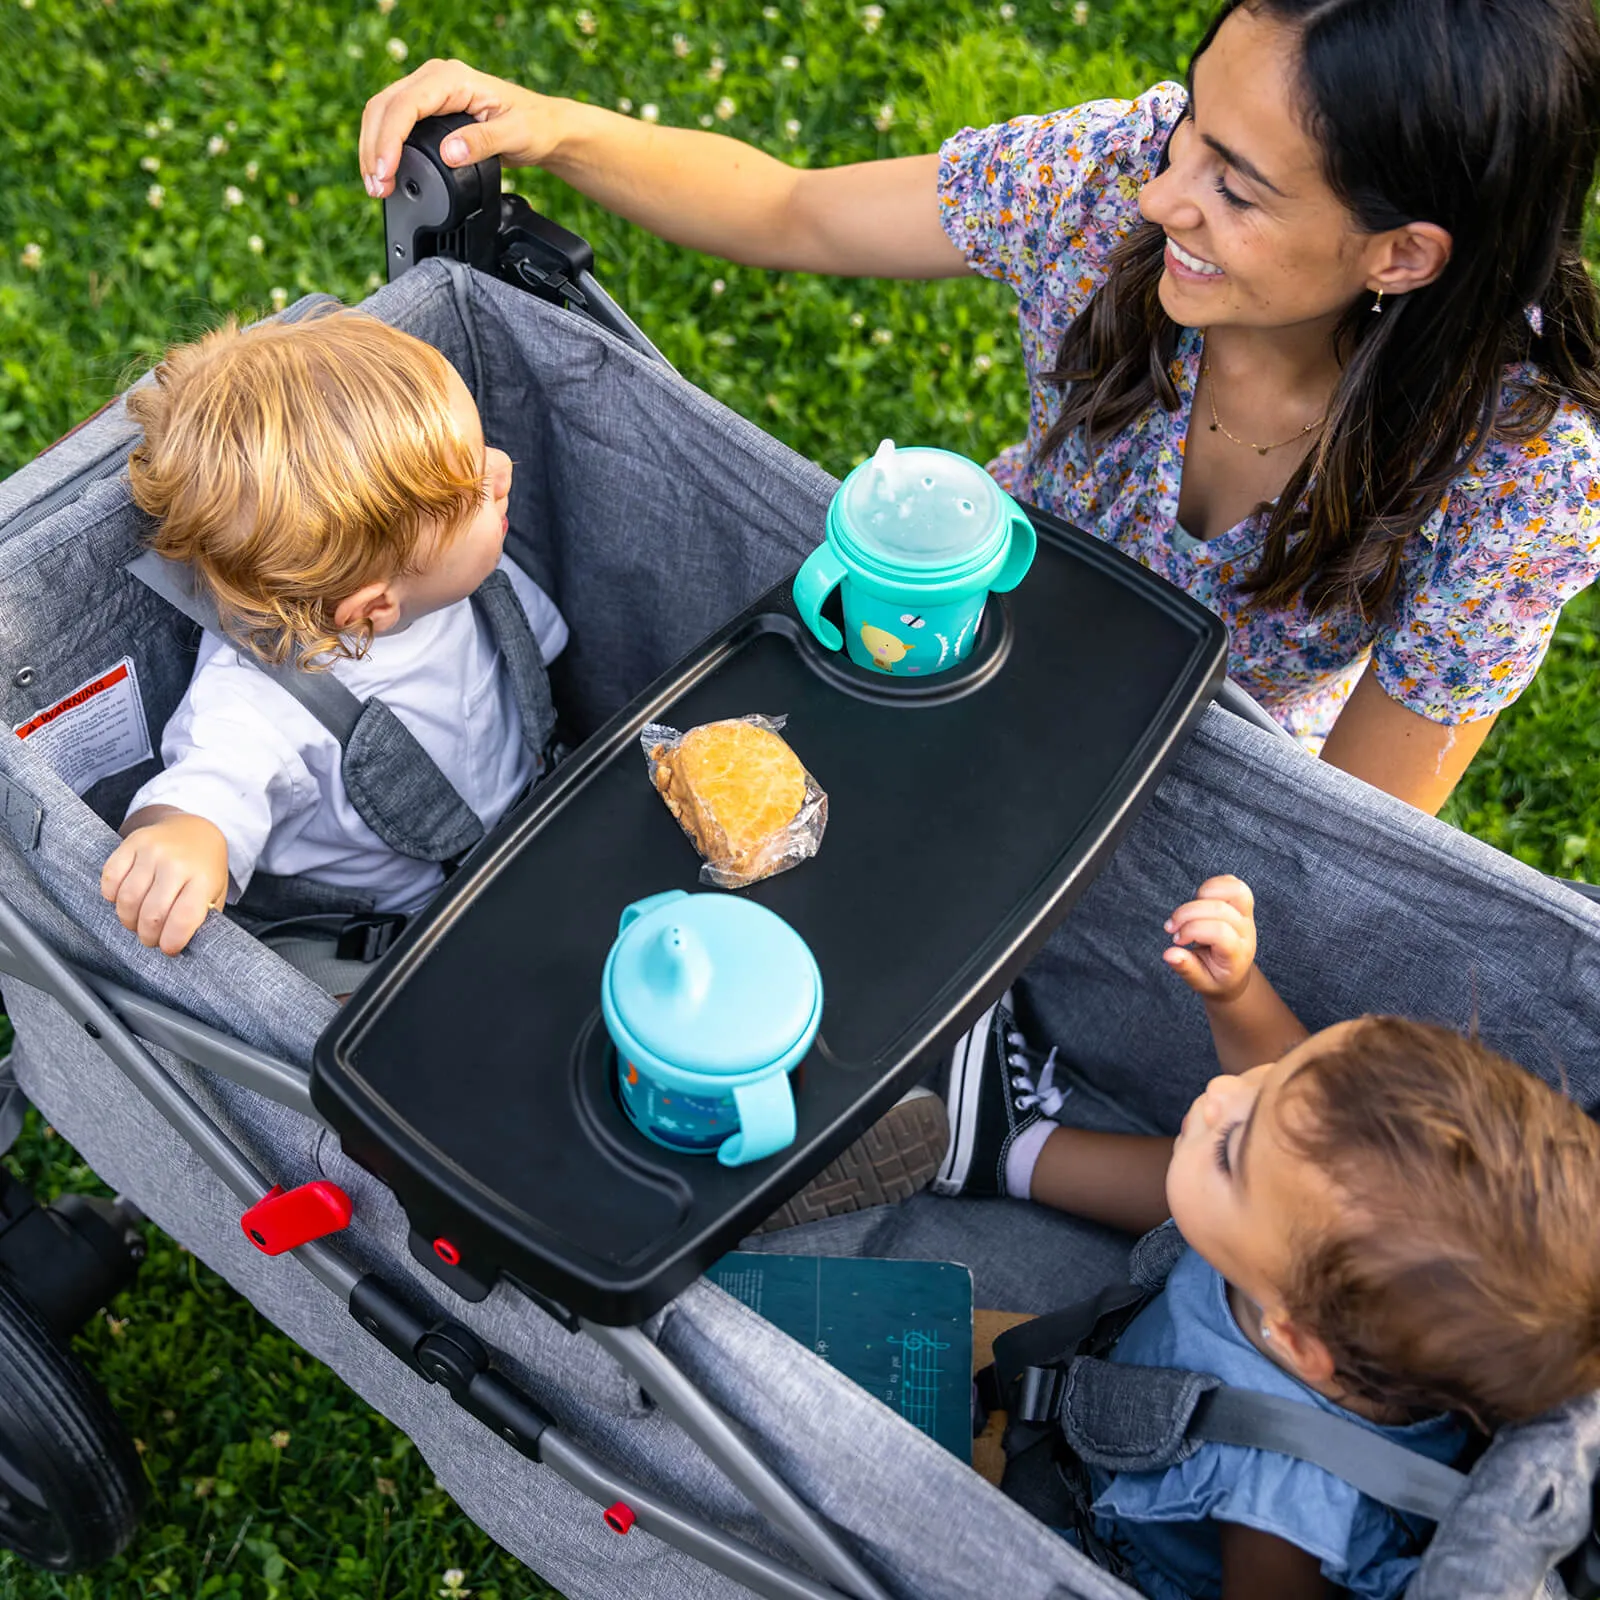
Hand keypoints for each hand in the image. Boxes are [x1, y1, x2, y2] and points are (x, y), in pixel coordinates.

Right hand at [101, 808, 229, 956]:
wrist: (195, 828)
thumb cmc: (203, 869)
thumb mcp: (215, 893)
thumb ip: (202, 917)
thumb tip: (184, 947)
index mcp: (203, 878)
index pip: (184, 917)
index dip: (172, 940)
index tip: (168, 949)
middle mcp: (177, 863)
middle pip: (152, 913)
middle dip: (148, 935)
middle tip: (150, 939)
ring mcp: (153, 851)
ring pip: (128, 898)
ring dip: (128, 920)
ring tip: (135, 924)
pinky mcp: (132, 843)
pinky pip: (110, 876)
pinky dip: (111, 895)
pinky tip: (121, 901)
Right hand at [360, 59, 557, 197]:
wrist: (543, 126)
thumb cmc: (533, 125)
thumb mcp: (515, 134)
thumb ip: (482, 142)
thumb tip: (449, 154)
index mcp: (451, 79)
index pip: (405, 105)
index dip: (389, 140)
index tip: (386, 171)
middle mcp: (433, 80)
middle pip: (384, 107)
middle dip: (374, 148)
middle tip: (377, 187)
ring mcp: (428, 94)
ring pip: (383, 115)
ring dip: (373, 150)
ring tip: (376, 186)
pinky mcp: (426, 110)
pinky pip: (394, 124)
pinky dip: (384, 148)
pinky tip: (384, 171)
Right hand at [1162, 875, 1257, 1002]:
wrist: (1234, 972)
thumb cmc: (1215, 976)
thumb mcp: (1200, 981)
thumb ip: (1186, 968)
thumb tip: (1169, 954)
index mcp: (1238, 953)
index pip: (1220, 932)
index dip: (1192, 930)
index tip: (1176, 941)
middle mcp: (1246, 932)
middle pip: (1220, 909)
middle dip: (1187, 914)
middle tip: (1171, 928)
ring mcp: (1247, 915)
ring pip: (1234, 890)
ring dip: (1202, 895)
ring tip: (1188, 911)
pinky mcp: (1242, 903)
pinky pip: (1232, 882)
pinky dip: (1211, 885)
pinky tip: (1197, 901)